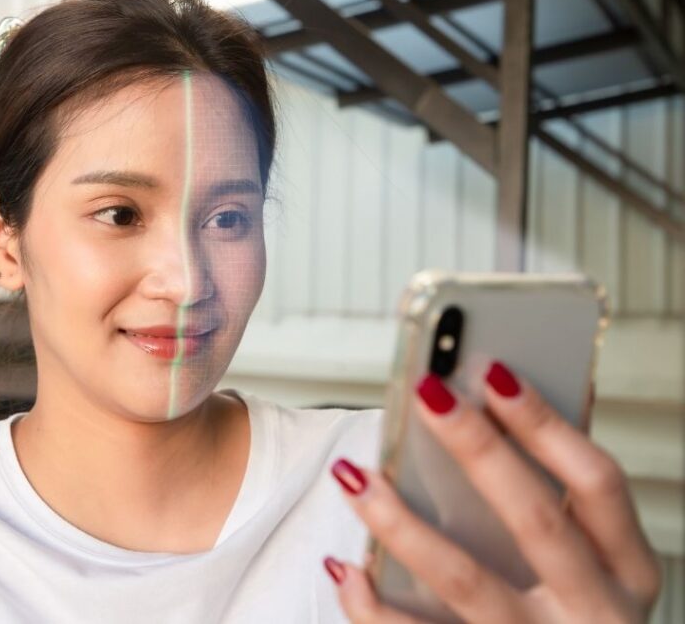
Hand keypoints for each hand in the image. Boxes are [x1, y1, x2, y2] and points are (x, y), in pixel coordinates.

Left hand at [322, 361, 661, 622]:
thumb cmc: (571, 608)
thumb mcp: (594, 561)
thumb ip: (558, 493)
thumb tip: (500, 394)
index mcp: (625, 569)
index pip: (597, 484)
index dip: (546, 424)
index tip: (493, 370)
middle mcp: (592, 612)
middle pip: (535, 521)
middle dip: (478, 450)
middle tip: (426, 394)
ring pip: (465, 581)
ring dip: (402, 524)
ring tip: (355, 475)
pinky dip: (374, 606)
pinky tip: (345, 567)